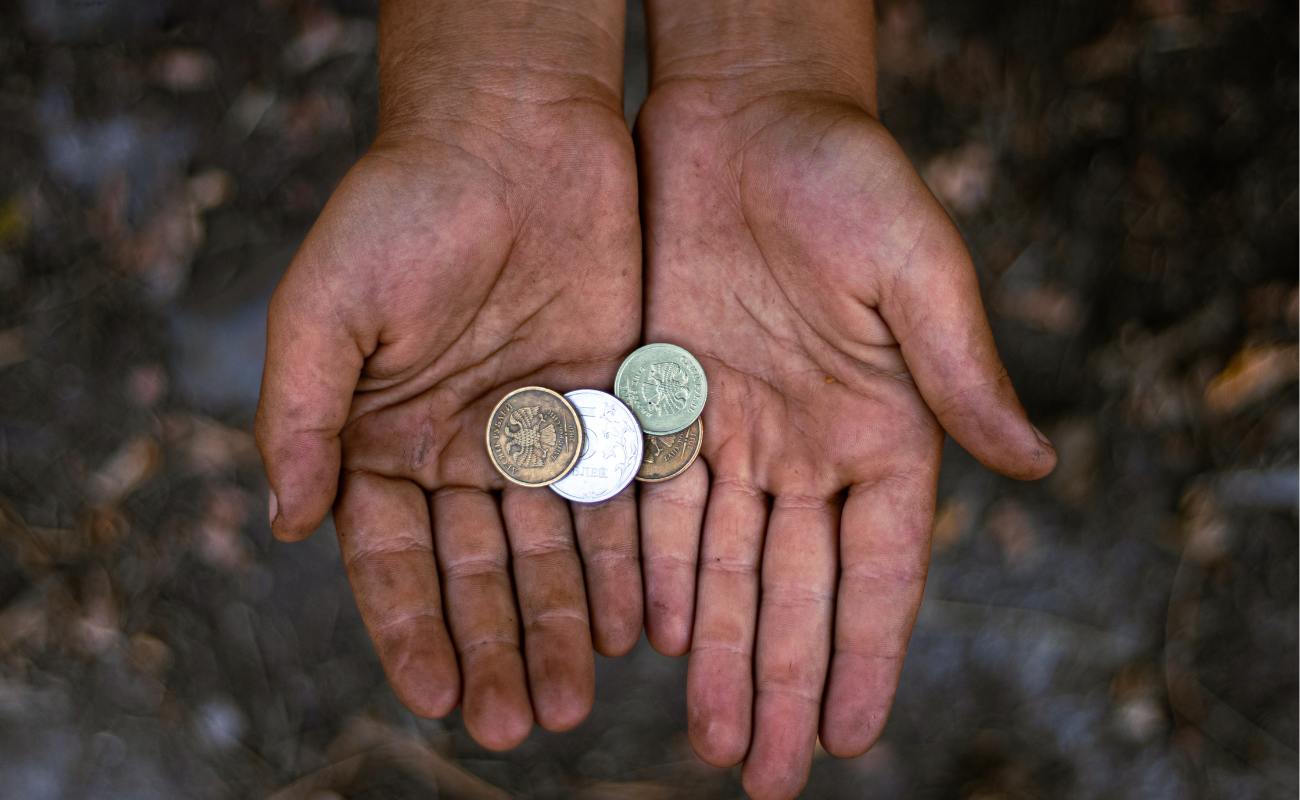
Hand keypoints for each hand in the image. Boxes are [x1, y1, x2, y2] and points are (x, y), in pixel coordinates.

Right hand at [255, 0, 640, 750]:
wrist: (514, 129)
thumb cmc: (404, 205)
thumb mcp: (329, 305)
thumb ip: (301, 415)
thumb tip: (287, 525)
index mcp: (382, 439)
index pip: (390, 560)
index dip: (409, 631)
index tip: (433, 698)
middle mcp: (460, 449)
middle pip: (477, 574)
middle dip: (494, 649)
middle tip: (515, 724)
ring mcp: (538, 431)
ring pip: (551, 551)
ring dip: (561, 626)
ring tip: (575, 699)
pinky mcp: (608, 403)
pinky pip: (615, 498)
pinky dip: (622, 561)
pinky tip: (633, 624)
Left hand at [635, 16, 1055, 797]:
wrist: (743, 111)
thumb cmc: (846, 173)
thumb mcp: (914, 267)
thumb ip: (958, 372)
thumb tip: (1036, 469)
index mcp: (883, 426)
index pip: (877, 569)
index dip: (864, 653)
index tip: (852, 735)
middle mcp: (809, 444)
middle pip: (794, 589)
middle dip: (781, 683)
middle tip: (767, 776)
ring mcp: (735, 427)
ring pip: (725, 565)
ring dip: (719, 652)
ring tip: (713, 738)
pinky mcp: (665, 398)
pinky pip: (661, 506)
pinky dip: (660, 573)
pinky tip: (657, 638)